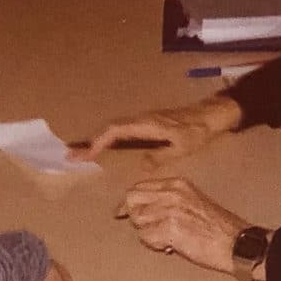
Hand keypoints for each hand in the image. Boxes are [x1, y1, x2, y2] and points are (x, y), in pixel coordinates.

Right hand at [71, 95, 242, 162]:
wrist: (210, 115)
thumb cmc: (198, 132)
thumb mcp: (182, 147)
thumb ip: (161, 156)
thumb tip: (141, 165)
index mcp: (147, 125)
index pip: (116, 131)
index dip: (98, 142)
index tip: (85, 155)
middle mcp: (141, 120)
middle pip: (109, 128)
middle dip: (90, 141)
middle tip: (70, 155)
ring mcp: (144, 120)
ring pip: (115, 128)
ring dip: (97, 139)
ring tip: (80, 153)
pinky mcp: (147, 123)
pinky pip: (123, 129)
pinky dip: (109, 137)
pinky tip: (103, 147)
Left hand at [119, 177, 247, 273]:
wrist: (236, 243)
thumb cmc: (218, 227)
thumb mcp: (193, 201)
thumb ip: (168, 200)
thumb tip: (140, 210)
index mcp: (177, 184)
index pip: (139, 187)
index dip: (129, 202)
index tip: (122, 213)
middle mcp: (171, 193)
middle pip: (131, 199)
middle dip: (133, 215)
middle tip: (146, 228)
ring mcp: (170, 210)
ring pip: (137, 220)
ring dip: (146, 232)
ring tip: (164, 238)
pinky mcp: (169, 229)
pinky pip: (145, 237)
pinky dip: (153, 244)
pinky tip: (168, 246)